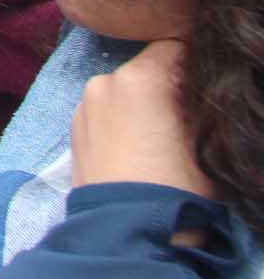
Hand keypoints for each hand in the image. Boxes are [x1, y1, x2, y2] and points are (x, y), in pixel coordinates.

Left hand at [71, 39, 213, 196]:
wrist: (128, 231)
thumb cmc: (177, 185)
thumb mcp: (206, 140)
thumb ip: (198, 102)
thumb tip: (196, 86)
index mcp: (139, 77)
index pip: (172, 47)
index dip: (192, 65)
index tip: (201, 89)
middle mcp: (103, 81)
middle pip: (144, 69)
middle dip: (164, 87)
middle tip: (183, 120)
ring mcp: (83, 105)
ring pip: (121, 92)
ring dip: (139, 106)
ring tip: (157, 142)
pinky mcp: (72, 130)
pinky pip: (103, 113)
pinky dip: (119, 122)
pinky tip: (134, 151)